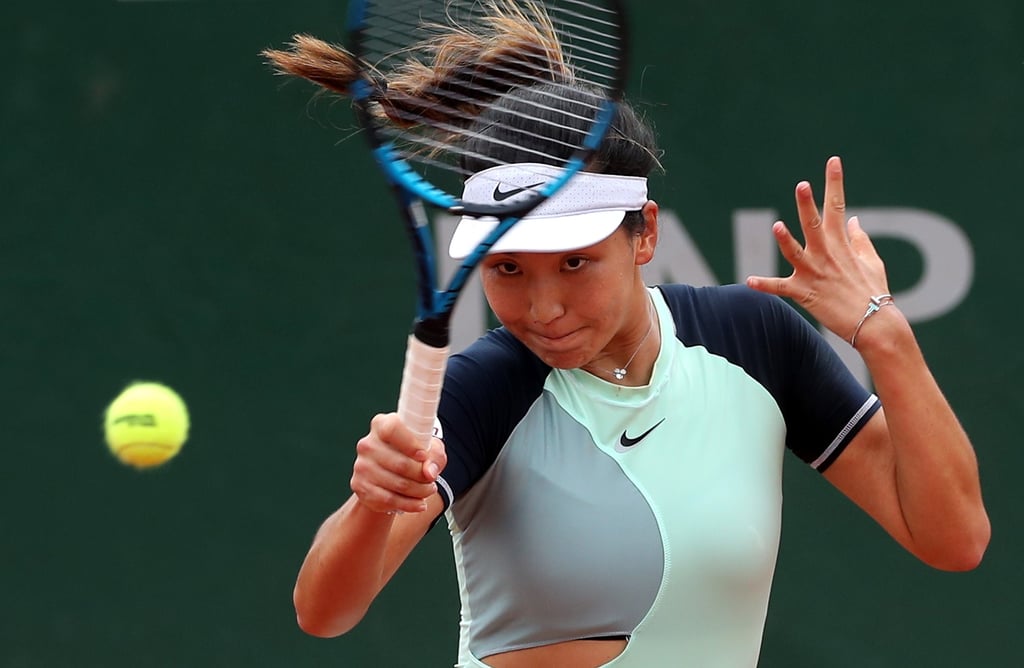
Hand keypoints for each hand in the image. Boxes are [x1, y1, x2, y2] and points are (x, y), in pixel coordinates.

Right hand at [350, 413, 446, 513]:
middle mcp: (367, 444)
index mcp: (382, 425)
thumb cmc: (412, 453)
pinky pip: (388, 500)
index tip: (423, 456)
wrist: (391, 472)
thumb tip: (429, 472)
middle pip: (399, 463)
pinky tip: (419, 504)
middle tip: (432, 481)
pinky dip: (408, 504)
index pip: (392, 430)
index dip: (410, 444)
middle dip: (421, 476)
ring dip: (419, 492)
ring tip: (428, 491)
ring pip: (397, 484)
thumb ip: (435, 455)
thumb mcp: (430, 448)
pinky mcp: (360, 486)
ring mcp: (361, 466)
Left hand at [746, 156, 892, 341]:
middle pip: (815, 224)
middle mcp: (827, 255)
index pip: (838, 206)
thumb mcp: (871, 261)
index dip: (835, 183)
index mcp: (842, 244)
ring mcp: (815, 273)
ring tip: (777, 226)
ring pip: (796, 253)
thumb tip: (853, 219)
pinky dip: (765, 285)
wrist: (874, 324)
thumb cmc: (873, 292)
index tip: (832, 161)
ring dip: (785, 240)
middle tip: (802, 185)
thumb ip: (859, 239)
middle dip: (808, 204)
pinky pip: (781, 288)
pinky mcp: (805, 293)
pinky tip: (749, 281)